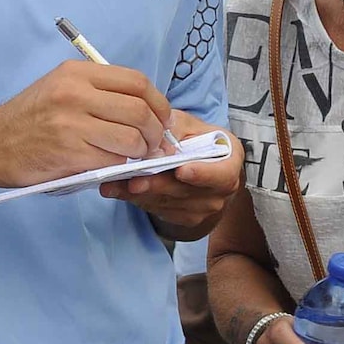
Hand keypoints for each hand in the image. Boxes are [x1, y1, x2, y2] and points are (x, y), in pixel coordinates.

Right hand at [0, 60, 172, 187]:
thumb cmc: (29, 118)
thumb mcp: (60, 87)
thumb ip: (98, 92)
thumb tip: (145, 108)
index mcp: (77, 73)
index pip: (137, 81)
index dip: (159, 103)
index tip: (163, 119)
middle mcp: (75, 93)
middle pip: (140, 110)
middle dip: (157, 132)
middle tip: (157, 144)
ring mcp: (72, 124)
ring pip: (132, 138)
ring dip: (143, 152)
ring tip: (139, 157)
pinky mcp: (69, 153)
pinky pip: (113, 160)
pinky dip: (123, 166)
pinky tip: (118, 166)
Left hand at [105, 109, 243, 233]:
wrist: (200, 165)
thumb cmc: (194, 139)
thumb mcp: (188, 125)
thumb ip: (176, 129)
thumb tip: (159, 141)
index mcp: (230, 162)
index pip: (221, 174)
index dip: (202, 174)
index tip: (182, 171)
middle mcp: (222, 190)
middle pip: (187, 191)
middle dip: (157, 185)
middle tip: (133, 181)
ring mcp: (204, 209)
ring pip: (167, 203)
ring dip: (138, 194)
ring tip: (113, 183)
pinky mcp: (184, 218)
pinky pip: (157, 209)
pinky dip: (135, 200)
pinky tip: (116, 189)